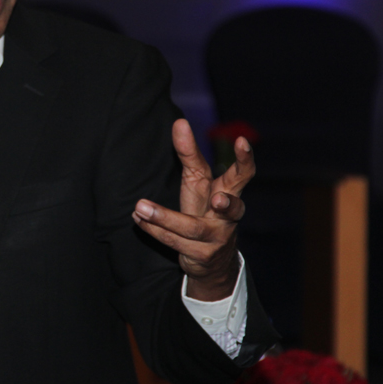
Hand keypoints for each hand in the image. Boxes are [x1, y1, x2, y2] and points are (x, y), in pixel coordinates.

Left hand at [131, 119, 253, 300]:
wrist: (213, 261)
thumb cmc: (204, 211)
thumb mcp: (198, 182)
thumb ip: (190, 155)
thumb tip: (179, 122)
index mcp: (229, 192)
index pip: (241, 175)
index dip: (244, 159)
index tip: (241, 141)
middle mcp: (227, 216)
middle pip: (232, 209)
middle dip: (228, 204)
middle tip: (219, 199)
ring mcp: (217, 238)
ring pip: (192, 228)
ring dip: (164, 217)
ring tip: (140, 206)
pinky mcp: (202, 255)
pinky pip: (175, 242)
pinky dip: (154, 230)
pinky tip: (138, 219)